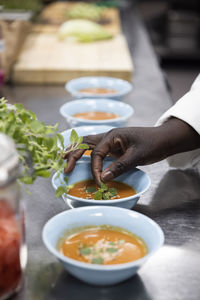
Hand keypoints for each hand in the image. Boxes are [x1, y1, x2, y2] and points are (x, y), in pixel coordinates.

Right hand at [64, 118, 199, 184]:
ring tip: (64, 159)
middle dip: (73, 155)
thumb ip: (119, 166)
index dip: (95, 170)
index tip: (99, 183)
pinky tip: (80, 159)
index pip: (96, 154)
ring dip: (76, 151)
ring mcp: (110, 140)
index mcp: (112, 136)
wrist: (164, 139)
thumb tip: (103, 178)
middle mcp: (108, 136)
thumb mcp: (137, 156)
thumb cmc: (153, 144)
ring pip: (87, 144)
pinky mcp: (113, 147)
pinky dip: (86, 153)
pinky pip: (95, 149)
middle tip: (65, 169)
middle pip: (84, 143)